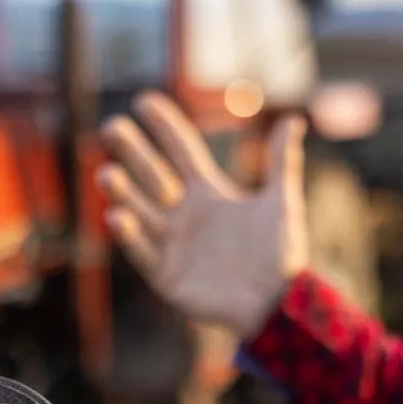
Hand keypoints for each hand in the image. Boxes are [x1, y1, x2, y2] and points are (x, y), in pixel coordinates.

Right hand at [97, 91, 308, 338]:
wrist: (279, 304)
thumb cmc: (282, 255)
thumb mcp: (282, 203)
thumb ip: (282, 162)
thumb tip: (294, 119)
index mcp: (210, 193)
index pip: (182, 152)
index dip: (165, 127)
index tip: (144, 100)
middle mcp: (186, 214)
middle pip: (152, 175)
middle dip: (133, 152)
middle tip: (112, 126)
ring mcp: (173, 244)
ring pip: (140, 211)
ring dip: (123, 192)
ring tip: (108, 173)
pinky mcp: (167, 275)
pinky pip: (143, 252)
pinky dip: (130, 235)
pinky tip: (118, 215)